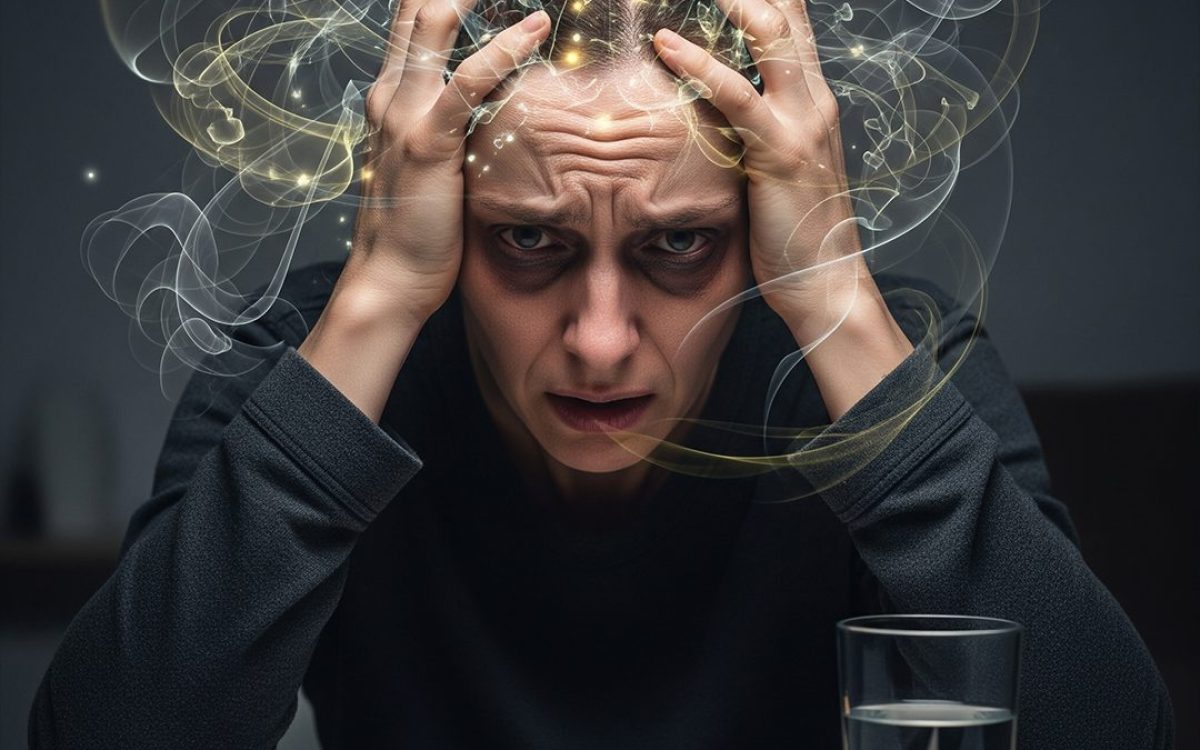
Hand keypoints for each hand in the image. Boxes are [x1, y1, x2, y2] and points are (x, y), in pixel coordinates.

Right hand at [300, 2, 549, 421]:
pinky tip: (534, 28)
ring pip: (434, 25)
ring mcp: (405, 114)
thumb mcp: (431, 167)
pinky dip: (503, 48)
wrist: (390, 276)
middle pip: (418, 9)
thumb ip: (450, 132)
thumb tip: (492, 117)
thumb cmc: (417, 229)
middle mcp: (391, 95)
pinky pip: (467, 80)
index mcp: (391, 98)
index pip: (413, 24)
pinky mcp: (428, 140)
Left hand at [651, 0, 870, 346]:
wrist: (821, 279)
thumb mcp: (773, 166)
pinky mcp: (779, 151)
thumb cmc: (791, 230)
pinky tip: (667, 45)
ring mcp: (801, 122)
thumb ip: (750, 129)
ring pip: (772, 35)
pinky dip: (700, 65)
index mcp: (812, 100)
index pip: (793, 25)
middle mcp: (813, 101)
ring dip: (732, 1)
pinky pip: (737, 95)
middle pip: (788, 14)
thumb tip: (705, 112)